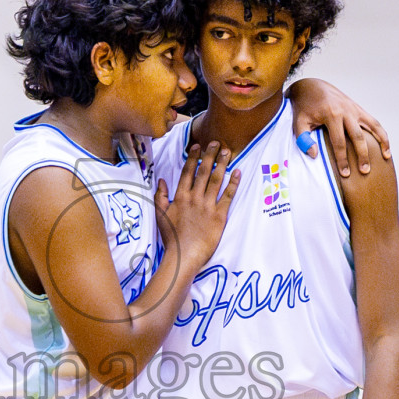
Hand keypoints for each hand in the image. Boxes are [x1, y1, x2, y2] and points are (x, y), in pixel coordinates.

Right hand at [156, 142, 239, 264]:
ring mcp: (208, 206)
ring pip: (216, 180)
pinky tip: (238, 172)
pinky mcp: (220, 216)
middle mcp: (194, 198)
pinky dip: (233, 183)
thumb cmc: (172, 239)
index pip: (187, 172)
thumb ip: (160, 197)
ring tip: (227, 152)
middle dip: (210, 155)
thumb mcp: (160, 216)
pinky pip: (228, 196)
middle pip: (203, 172)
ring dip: (222, 164)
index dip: (193, 158)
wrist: (183, 256)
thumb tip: (162, 181)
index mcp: (180, 197)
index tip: (197, 146)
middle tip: (216, 143)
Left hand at [287, 77, 390, 177]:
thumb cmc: (304, 107)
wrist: (311, 86)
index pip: (339, 142)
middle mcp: (346, 111)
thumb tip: (314, 154)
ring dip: (381, 142)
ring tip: (386, 157)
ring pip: (372, 126)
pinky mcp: (358, 108)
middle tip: (365, 171)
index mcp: (331, 115)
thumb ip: (303, 138)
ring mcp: (354, 109)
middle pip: (358, 137)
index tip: (345, 173)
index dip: (343, 159)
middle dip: (362, 155)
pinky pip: (373, 122)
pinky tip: (385, 146)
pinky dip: (381, 133)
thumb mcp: (298, 121)